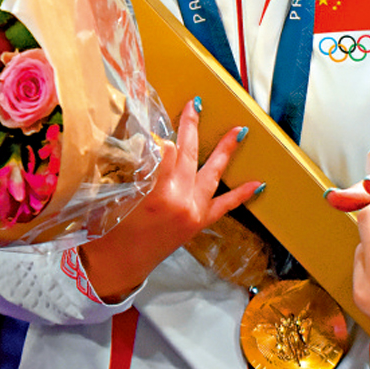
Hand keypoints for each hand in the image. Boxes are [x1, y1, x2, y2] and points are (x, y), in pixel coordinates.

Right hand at [80, 98, 259, 301]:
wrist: (119, 264)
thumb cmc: (110, 229)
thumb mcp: (117, 193)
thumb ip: (137, 168)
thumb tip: (151, 141)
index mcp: (157, 193)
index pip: (166, 153)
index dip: (164, 134)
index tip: (163, 118)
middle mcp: (181, 200)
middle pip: (189, 155)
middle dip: (192, 127)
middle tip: (196, 105)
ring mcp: (193, 211)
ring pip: (212, 174)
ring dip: (226, 151)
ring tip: (240, 131)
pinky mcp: (199, 222)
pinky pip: (224, 206)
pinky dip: (241, 195)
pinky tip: (259, 184)